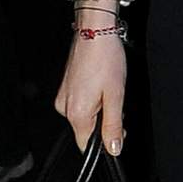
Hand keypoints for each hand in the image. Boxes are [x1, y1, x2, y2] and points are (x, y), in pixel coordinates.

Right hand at [56, 25, 126, 155]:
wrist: (94, 32)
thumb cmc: (105, 59)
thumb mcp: (116, 96)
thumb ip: (113, 125)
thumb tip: (113, 149)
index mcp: (76, 113)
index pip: (86, 145)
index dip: (105, 143)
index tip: (118, 133)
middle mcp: (64, 107)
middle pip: (86, 130)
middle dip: (104, 123)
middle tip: (116, 102)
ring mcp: (63, 97)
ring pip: (84, 117)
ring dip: (99, 110)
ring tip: (108, 88)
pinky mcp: (65, 88)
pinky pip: (80, 104)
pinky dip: (92, 100)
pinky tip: (100, 85)